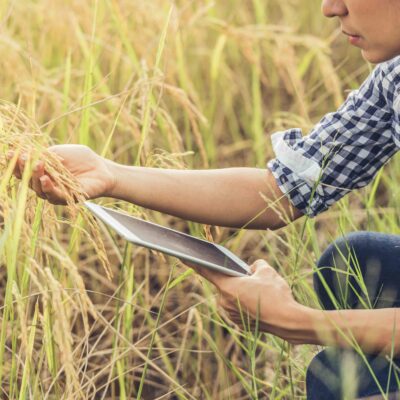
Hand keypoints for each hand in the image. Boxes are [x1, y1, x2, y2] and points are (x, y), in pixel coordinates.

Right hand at [10, 144, 115, 204]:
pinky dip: (49, 188)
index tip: (10, 153)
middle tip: (22, 157)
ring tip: (38, 165)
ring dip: (36, 177)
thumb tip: (24, 153)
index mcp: (42, 173)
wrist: (102, 168)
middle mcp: (46, 185)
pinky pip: (55, 196)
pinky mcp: (68, 199)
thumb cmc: (82, 159)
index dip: (16, 163)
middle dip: (23, 169)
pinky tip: (46, 180)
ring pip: (39, 189)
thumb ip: (44, 155)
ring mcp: (56, 193)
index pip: (24, 170)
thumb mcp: (60, 153)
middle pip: (28, 181)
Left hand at [187, 260, 302, 337]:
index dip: (193, 262)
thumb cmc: (275, 294)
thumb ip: (256, 265)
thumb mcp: (267, 271)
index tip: (181, 256)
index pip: (206, 271)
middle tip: (251, 278)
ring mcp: (230, 314)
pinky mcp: (238, 323)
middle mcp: (224, 302)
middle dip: (235, 279)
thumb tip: (252, 269)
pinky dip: (245, 302)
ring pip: (232, 296)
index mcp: (227, 287)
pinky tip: (259, 302)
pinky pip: (237, 307)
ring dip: (241, 291)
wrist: (287, 321)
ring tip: (260, 292)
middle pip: (224, 284)